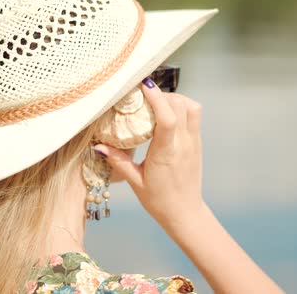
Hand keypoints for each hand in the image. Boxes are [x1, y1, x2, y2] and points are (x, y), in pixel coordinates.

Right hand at [93, 76, 203, 225]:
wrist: (185, 213)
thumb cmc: (159, 200)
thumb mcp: (135, 182)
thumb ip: (118, 161)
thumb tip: (99, 146)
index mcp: (167, 154)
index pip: (167, 118)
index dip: (157, 97)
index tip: (143, 84)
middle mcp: (184, 144)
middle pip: (181, 106)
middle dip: (163, 94)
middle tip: (144, 96)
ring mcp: (194, 142)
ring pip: (192, 107)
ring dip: (175, 99)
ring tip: (157, 103)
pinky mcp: (197, 143)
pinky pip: (194, 116)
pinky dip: (182, 107)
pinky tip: (166, 114)